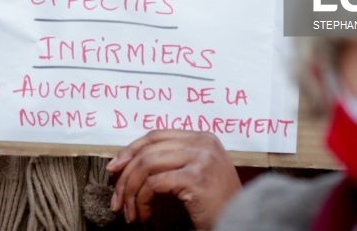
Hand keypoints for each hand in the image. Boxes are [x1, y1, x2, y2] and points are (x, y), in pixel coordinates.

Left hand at [107, 130, 240, 229]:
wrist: (241, 221)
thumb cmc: (216, 203)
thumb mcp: (195, 172)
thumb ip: (172, 161)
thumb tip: (128, 162)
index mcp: (202, 137)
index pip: (156, 135)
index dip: (131, 150)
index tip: (115, 167)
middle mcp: (203, 143)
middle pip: (148, 150)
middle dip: (126, 176)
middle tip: (117, 198)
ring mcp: (201, 158)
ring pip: (147, 166)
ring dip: (131, 191)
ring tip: (130, 211)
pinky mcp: (196, 177)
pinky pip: (154, 184)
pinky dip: (142, 200)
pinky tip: (144, 214)